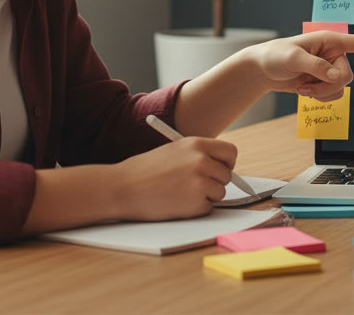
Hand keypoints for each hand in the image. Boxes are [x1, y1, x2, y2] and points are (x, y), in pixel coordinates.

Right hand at [112, 137, 237, 220]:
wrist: (122, 187)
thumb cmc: (144, 170)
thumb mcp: (174, 151)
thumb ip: (197, 155)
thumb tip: (221, 166)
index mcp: (196, 144)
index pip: (230, 152)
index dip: (227, 163)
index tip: (220, 169)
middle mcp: (202, 161)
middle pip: (227, 175)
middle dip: (215, 182)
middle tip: (195, 186)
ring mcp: (200, 182)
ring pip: (220, 192)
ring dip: (205, 196)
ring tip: (181, 193)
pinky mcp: (196, 202)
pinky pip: (208, 207)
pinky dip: (196, 209)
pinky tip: (177, 203)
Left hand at [245, 31, 353, 100]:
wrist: (263, 70)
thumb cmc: (275, 56)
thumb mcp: (292, 58)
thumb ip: (316, 66)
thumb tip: (336, 75)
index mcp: (330, 41)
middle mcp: (334, 54)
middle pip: (347, 76)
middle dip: (327, 85)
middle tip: (307, 83)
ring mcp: (330, 69)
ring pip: (341, 88)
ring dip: (321, 92)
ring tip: (303, 85)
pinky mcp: (324, 81)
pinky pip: (334, 96)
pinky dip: (319, 97)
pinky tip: (305, 90)